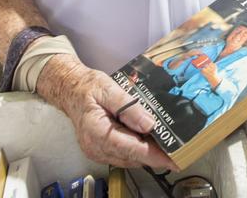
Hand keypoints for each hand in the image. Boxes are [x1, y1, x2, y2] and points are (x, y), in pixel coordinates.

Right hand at [39, 55, 175, 168]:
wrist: (70, 90)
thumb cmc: (88, 87)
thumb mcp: (109, 89)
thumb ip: (128, 107)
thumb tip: (149, 124)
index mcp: (97, 131)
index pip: (131, 149)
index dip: (154, 156)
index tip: (173, 159)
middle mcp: (96, 147)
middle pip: (132, 157)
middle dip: (154, 155)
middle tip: (176, 149)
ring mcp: (97, 151)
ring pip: (128, 159)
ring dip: (146, 153)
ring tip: (165, 144)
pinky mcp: (100, 151)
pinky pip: (122, 155)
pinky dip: (136, 150)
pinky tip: (147, 140)